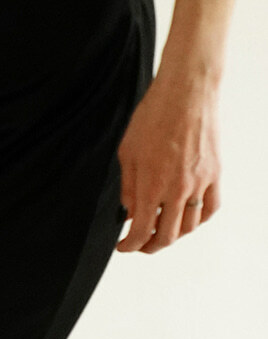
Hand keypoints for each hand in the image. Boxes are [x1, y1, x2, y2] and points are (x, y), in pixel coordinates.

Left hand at [116, 66, 221, 254]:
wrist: (186, 91)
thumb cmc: (154, 116)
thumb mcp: (127, 153)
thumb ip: (128, 188)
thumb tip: (129, 214)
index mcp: (152, 185)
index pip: (142, 231)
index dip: (130, 246)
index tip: (124, 246)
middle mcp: (178, 189)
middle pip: (167, 236)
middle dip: (150, 246)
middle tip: (140, 244)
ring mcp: (200, 182)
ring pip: (190, 226)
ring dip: (174, 233)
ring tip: (162, 228)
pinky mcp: (215, 173)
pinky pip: (211, 208)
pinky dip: (198, 219)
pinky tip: (187, 216)